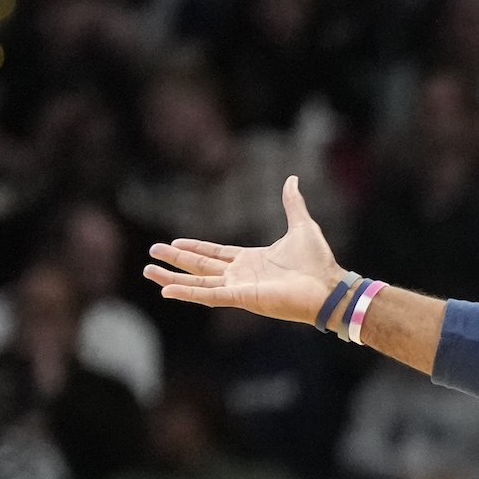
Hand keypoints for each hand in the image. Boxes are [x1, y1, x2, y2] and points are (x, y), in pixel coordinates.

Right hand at [143, 176, 342, 323]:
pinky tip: (166, 291)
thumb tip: (292, 179)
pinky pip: (209, 295)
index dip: (195, 249)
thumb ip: (292, 203)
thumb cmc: (319, 263)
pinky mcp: (242, 298)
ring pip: (198, 282)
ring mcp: (240, 288)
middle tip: (152, 254)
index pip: (216, 254)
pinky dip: (188, 293)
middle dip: (175, 261)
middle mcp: (242, 275)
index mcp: (253, 260)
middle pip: (200, 267)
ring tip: (148, 272)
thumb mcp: (302, 225)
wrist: (329, 286)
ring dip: (172, 278)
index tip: (175, 244)